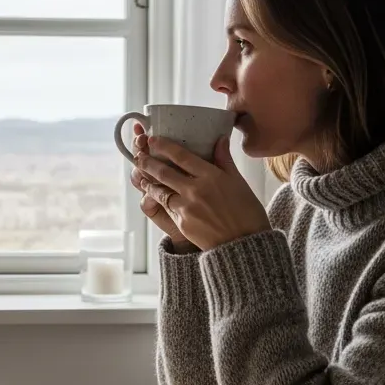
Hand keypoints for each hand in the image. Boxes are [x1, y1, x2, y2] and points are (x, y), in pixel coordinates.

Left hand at [134, 133, 270, 251]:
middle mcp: (195, 189)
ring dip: (147, 182)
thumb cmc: (246, 212)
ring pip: (160, 190)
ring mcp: (186, 207)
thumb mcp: (239, 182)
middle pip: (164, 172)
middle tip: (138, 154)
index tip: (153, 139)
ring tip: (139, 175)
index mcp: (211, 176)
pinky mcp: (181, 223)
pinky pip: (166, 207)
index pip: (181, 156)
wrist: (243, 245)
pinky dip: (157, 199)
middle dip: (147, 161)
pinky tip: (153, 195)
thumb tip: (220, 139)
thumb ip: (224, 159)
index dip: (163, 146)